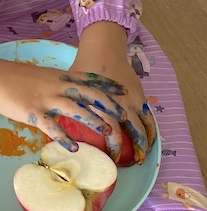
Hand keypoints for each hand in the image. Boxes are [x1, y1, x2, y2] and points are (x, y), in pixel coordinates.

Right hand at [0, 54, 129, 152]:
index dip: (108, 84)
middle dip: (108, 104)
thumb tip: (70, 95)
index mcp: (59, 76)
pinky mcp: (33, 112)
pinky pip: (52, 127)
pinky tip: (75, 148)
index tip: (124, 90)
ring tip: (107, 132)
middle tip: (123, 115)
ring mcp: (45, 99)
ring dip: (93, 120)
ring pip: (76, 109)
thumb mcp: (41, 76)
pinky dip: (65, 138)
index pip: (89, 78)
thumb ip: (57, 84)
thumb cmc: (15, 77)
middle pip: (89, 93)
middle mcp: (56, 86)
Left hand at [72, 22, 156, 164]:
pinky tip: (149, 137)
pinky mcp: (140, 94)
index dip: (113, 149)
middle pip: (132, 133)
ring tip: (143, 156)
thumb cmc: (84, 65)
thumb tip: (59, 120)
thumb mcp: (76, 86)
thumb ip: (73, 103)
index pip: (113, 133)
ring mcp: (133, 98)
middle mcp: (121, 103)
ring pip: (144, 126)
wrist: (104, 47)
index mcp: (103, 103)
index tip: (111, 159)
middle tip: (130, 164)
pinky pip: (148, 115)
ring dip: (145, 142)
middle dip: (132, 151)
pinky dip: (150, 127)